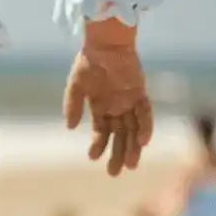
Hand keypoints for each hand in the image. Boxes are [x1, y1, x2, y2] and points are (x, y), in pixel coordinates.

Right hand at [62, 19, 152, 176]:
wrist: (105, 43)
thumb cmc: (88, 61)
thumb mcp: (76, 85)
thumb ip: (72, 106)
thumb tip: (70, 128)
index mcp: (100, 107)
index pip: (101, 132)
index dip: (98, 145)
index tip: (92, 157)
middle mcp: (116, 107)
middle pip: (119, 136)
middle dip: (117, 154)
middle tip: (114, 173)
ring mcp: (129, 101)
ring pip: (133, 130)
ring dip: (132, 147)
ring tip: (130, 165)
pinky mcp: (140, 93)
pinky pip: (145, 114)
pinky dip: (145, 127)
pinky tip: (142, 141)